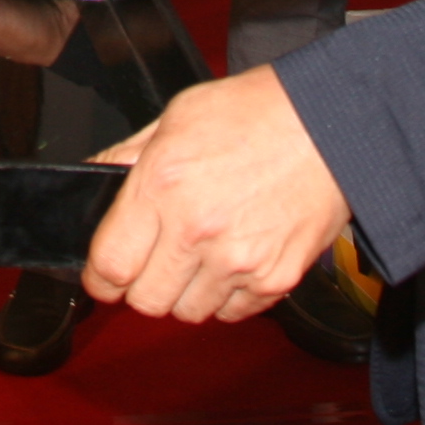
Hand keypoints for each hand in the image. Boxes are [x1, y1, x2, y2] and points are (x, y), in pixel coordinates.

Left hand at [84, 68, 346, 320]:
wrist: (331, 123)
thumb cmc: (257, 112)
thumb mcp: (176, 117)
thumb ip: (127, 156)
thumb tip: (93, 179)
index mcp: (163, 185)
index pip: (109, 266)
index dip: (100, 276)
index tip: (106, 273)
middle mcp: (197, 230)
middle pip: (145, 301)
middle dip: (142, 286)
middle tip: (155, 261)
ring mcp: (239, 260)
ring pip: (188, 312)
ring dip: (185, 292)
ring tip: (200, 255)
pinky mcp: (275, 279)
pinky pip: (233, 311)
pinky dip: (227, 295)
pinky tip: (233, 259)